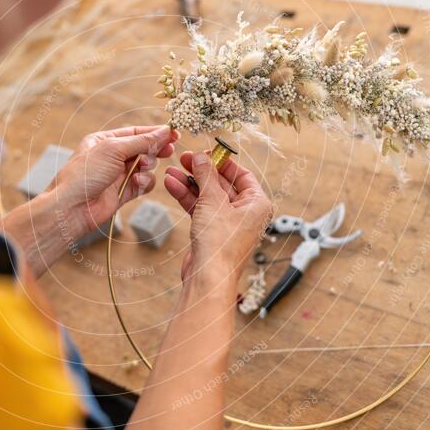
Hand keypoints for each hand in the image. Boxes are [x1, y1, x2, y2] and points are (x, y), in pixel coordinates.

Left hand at [52, 125, 178, 234]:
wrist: (73, 207)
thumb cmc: (85, 173)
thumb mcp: (114, 149)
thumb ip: (142, 141)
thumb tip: (164, 132)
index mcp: (104, 141)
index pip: (135, 133)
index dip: (155, 132)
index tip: (173, 133)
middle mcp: (111, 156)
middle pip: (142, 149)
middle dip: (155, 149)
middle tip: (169, 149)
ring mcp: (118, 175)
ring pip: (145, 167)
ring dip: (147, 166)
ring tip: (142, 167)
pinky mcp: (123, 193)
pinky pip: (143, 184)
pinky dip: (144, 182)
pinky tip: (138, 182)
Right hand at [164, 151, 271, 284]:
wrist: (209, 277)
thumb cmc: (220, 244)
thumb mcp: (212, 201)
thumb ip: (205, 176)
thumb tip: (200, 157)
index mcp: (257, 204)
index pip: (241, 174)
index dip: (222, 162)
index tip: (206, 152)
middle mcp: (245, 213)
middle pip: (222, 184)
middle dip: (201, 172)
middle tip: (185, 159)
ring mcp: (227, 224)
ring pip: (208, 196)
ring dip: (190, 183)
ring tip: (172, 170)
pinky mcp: (211, 232)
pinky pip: (200, 209)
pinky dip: (187, 197)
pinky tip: (172, 185)